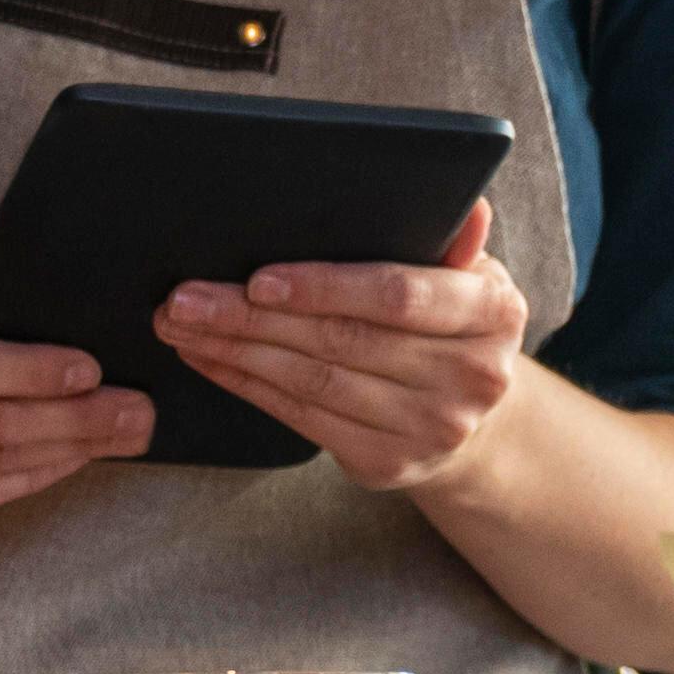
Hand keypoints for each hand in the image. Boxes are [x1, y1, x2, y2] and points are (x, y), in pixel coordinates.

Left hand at [159, 204, 531, 498]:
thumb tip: (470, 208)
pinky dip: (246, 385)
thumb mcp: (468, 275)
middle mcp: (470, 378)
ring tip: (180, 324)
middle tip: (185, 297)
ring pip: (313, 382)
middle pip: (343, 340)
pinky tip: (209, 358)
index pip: (398, 297)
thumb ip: (454, 243)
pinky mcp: (388, 464)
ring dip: (236, 351)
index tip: (259, 279)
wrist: (473, 419)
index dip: (325, 287)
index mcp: (493, 314)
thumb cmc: (451, 323)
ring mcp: (430, 429)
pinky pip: (301, 418)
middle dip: (253, 317)